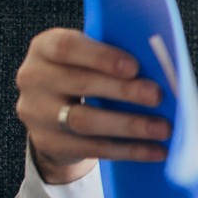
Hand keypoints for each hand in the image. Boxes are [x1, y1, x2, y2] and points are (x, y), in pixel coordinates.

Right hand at [15, 28, 169, 183]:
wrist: (54, 115)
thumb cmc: (86, 75)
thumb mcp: (91, 60)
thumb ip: (115, 60)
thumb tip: (162, 69)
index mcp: (45, 48)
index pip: (66, 47)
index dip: (101, 56)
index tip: (134, 67)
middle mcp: (34, 78)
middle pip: (80, 84)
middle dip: (123, 91)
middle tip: (157, 96)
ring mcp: (37, 113)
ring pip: (85, 121)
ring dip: (129, 125)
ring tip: (163, 128)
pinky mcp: (48, 143)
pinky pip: (92, 148)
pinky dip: (128, 149)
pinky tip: (156, 150)